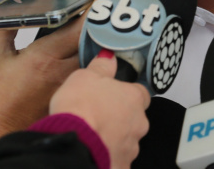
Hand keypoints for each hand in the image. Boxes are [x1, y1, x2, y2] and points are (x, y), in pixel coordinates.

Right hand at [0, 0, 117, 168]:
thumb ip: (8, 18)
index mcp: (43, 57)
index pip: (79, 24)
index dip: (96, 1)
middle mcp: (64, 72)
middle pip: (96, 36)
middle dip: (107, 13)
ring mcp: (73, 87)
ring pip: (98, 55)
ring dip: (104, 33)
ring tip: (111, 12)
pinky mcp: (76, 98)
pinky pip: (94, 72)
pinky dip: (99, 54)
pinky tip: (100, 41)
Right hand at [50, 53, 149, 168]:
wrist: (73, 144)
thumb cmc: (80, 109)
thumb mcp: (85, 76)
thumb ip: (101, 66)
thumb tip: (108, 57)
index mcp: (133, 98)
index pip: (140, 93)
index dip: (127, 93)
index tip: (115, 94)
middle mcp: (138, 124)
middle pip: (134, 119)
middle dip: (120, 118)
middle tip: (98, 116)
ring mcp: (131, 148)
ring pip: (126, 141)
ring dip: (113, 138)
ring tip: (92, 135)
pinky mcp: (121, 166)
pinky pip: (117, 159)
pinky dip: (108, 156)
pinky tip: (94, 152)